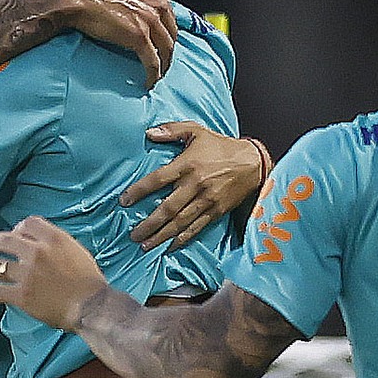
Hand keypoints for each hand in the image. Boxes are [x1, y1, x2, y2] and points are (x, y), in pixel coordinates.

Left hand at [0, 217, 113, 331]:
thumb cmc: (89, 282)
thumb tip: (41, 244)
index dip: (17, 228)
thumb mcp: (76, 251)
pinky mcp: (22, 295)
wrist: (91, 305)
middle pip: (5, 240)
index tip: (12, 234)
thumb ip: (56, 244)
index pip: (28, 224)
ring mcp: (27, 274)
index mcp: (53, 238)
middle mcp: (37, 252)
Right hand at [48, 0, 176, 87]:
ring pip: (166, 51)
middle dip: (167, 53)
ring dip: (163, 67)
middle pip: (172, 36)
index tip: (163, 48)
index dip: (168, 37)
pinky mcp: (139, 37)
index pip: (171, 20)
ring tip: (156, 77)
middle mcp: (157, 4)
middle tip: (161, 66)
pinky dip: (153, 75)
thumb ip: (139, 2)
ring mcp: (150, 20)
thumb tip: (139, 18)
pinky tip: (149, 83)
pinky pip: (152, 62)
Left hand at [121, 127, 269, 250]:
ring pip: (180, 222)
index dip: (139, 191)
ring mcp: (207, 200)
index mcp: (188, 164)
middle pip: (168, 208)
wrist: (253, 162)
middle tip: (133, 235)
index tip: (124, 201)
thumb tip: (148, 133)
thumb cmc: (221, 146)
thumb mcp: (197, 130)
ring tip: (145, 245)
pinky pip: (197, 228)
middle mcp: (196, 184)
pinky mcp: (216, 211)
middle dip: (149, 223)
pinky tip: (170, 247)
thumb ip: (172, 130)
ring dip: (161, 236)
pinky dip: (183, 239)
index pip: (158, 179)